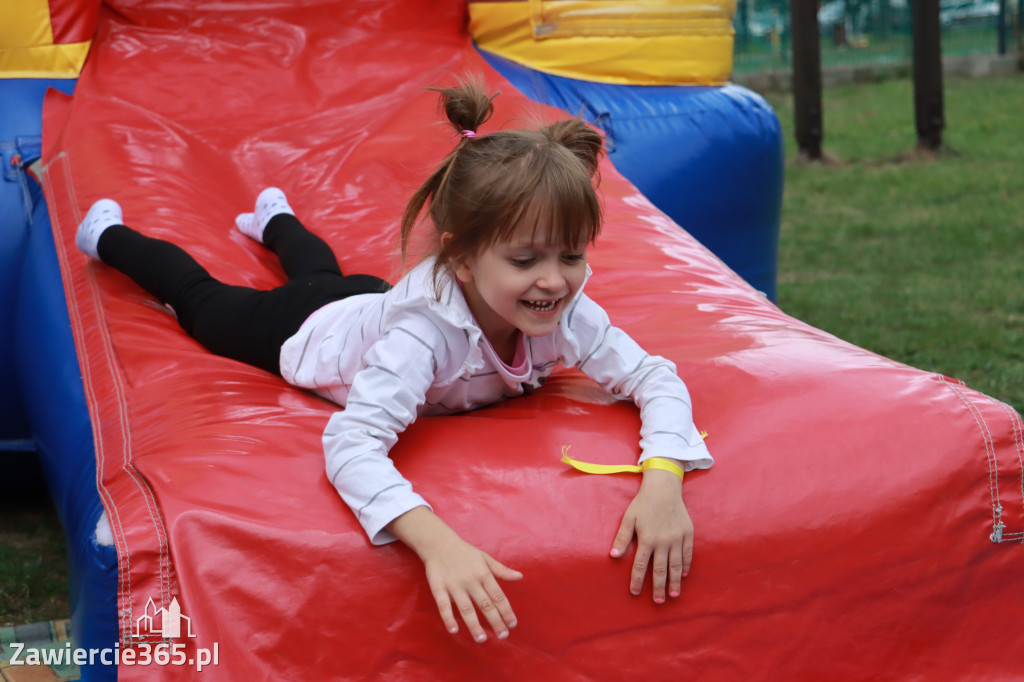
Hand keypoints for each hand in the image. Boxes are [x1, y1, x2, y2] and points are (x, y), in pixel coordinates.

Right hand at [388, 507, 521, 641]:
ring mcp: (454, 585)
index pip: (498, 595)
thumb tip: (520, 577)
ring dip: (474, 624)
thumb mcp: (485, 558)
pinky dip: (448, 618)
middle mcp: (470, 581)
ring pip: (466, 608)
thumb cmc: (465, 552)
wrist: (439, 543)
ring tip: (481, 639)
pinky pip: (444, 605)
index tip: (512, 624)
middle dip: (495, 621)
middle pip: (485, 604)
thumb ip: (502, 570)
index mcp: (483, 573)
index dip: (506, 610)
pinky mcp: (439, 587)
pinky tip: (454, 630)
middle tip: (503, 636)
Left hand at [609, 466, 692, 602]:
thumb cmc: (643, 503)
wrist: (664, 488)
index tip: (634, 592)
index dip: (636, 580)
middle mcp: (663, 541)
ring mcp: (677, 538)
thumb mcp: (629, 518)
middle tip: (658, 601)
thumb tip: (612, 556)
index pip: (640, 566)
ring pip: (676, 565)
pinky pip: (687, 554)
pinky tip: (683, 575)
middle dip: (658, 588)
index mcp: (647, 539)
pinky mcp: (688, 533)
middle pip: (660, 570)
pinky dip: (686, 565)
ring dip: (674, 581)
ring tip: (674, 594)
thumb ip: (622, 538)